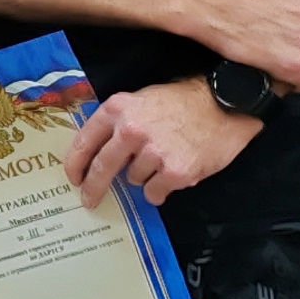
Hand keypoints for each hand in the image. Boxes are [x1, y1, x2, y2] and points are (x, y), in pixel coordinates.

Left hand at [65, 78, 259, 203]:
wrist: (226, 102)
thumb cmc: (184, 100)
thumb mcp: (143, 99)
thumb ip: (120, 121)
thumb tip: (99, 150)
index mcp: (118, 109)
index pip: (85, 142)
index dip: (75, 164)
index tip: (73, 178)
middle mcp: (131, 130)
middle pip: (101, 168)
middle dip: (93, 188)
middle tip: (89, 199)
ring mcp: (153, 152)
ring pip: (133, 179)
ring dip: (144, 176)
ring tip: (164, 158)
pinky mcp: (175, 171)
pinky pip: (155, 192)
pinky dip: (161, 189)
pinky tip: (173, 174)